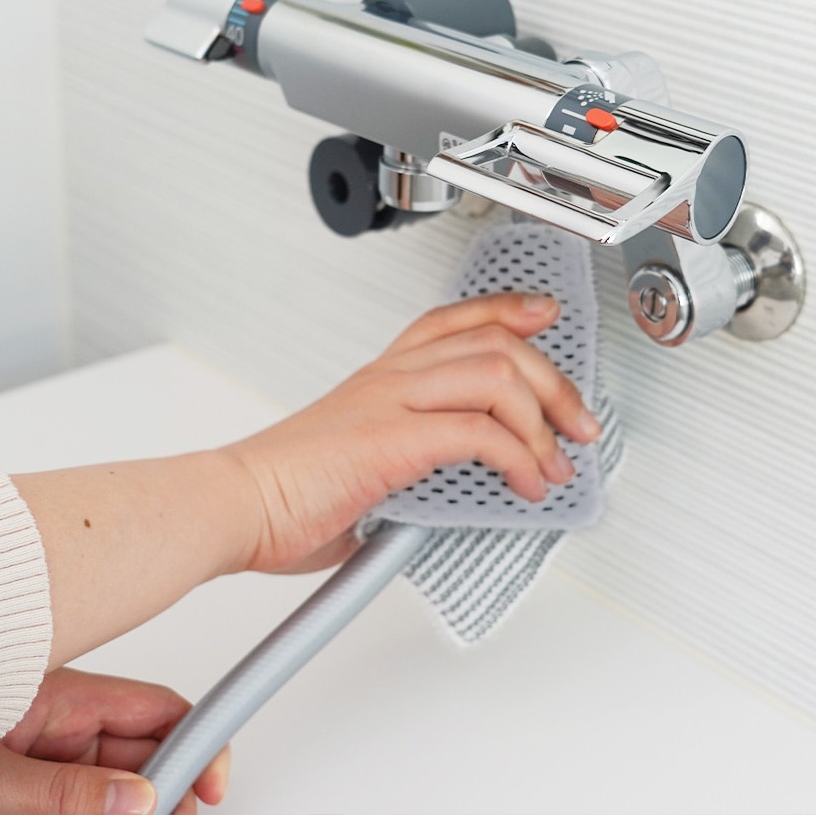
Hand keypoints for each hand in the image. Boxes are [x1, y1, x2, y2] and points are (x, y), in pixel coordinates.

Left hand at [0, 669, 228, 814]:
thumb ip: (62, 792)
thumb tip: (140, 799)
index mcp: (60, 700)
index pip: (156, 709)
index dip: (196, 742)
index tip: (212, 787)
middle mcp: (56, 727)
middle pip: (142, 755)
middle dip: (166, 792)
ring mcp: (39, 763)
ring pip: (112, 790)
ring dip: (129, 810)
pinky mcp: (20, 794)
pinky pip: (76, 804)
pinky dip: (97, 813)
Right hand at [225, 292, 601, 572]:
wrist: (236, 505)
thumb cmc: (287, 492)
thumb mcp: (360, 465)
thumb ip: (409, 467)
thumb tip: (449, 494)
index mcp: (382, 377)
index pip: (454, 319)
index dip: (507, 309)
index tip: (544, 315)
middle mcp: (390, 378)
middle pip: (493, 341)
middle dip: (553, 380)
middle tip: (578, 422)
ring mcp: (391, 402)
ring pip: (495, 373)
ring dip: (543, 419)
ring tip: (557, 461)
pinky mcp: (392, 439)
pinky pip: (479, 432)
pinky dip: (518, 457)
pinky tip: (524, 483)